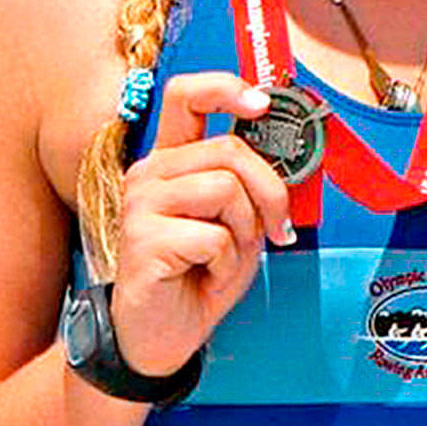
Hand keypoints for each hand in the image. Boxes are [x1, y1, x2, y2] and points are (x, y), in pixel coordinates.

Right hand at [109, 72, 291, 377]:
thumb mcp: (238, 222)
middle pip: (229, 150)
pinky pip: (214, 236)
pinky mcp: (142, 239)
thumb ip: (250, 185)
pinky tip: (206, 277)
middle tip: (278, 228)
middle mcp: (150, 173)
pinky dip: (227, 263)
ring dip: (245, 231)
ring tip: (225, 258)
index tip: (261, 103)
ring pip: (225, 189)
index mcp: (171, 160)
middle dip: (269, 190)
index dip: (225, 88)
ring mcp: (140, 203)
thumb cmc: (201, 275)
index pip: (185, 96)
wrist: (161, 337)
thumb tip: (286, 157)